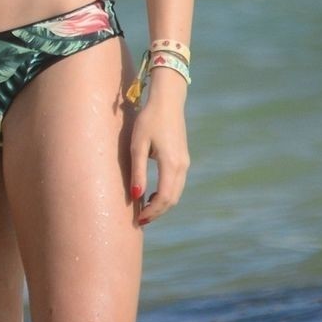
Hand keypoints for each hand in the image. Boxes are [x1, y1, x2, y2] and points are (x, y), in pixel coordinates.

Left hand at [129, 74, 188, 224]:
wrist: (167, 101)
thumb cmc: (148, 120)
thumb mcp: (137, 145)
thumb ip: (138, 171)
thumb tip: (136, 195)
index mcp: (171, 164)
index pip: (164, 198)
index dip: (152, 212)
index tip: (139, 220)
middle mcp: (182, 166)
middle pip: (172, 199)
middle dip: (157, 212)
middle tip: (140, 220)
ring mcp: (184, 162)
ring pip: (176, 193)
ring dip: (162, 204)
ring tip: (144, 210)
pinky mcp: (183, 159)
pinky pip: (177, 184)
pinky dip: (166, 194)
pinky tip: (152, 195)